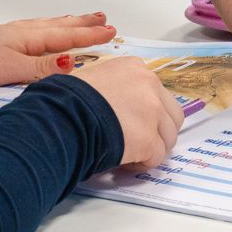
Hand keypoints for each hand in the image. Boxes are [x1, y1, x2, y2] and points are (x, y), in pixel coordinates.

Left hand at [0, 14, 114, 85]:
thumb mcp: (11, 69)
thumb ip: (41, 69)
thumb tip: (73, 64)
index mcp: (29, 39)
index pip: (67, 36)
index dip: (90, 35)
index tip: (111, 32)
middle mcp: (21, 33)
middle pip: (58, 26)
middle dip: (82, 23)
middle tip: (102, 18)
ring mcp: (8, 35)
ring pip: (45, 26)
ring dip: (65, 23)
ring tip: (79, 19)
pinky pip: (31, 30)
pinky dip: (44, 28)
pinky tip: (39, 31)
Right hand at [72, 55, 182, 170]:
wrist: (60, 118)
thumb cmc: (64, 100)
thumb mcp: (90, 78)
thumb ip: (111, 86)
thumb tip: (112, 102)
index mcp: (134, 68)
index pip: (156, 91)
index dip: (147, 112)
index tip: (132, 122)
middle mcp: (148, 84)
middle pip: (171, 114)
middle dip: (159, 131)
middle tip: (138, 141)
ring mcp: (152, 111)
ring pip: (168, 137)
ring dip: (153, 148)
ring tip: (130, 153)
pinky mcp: (148, 138)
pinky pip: (157, 157)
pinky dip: (143, 163)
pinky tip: (125, 160)